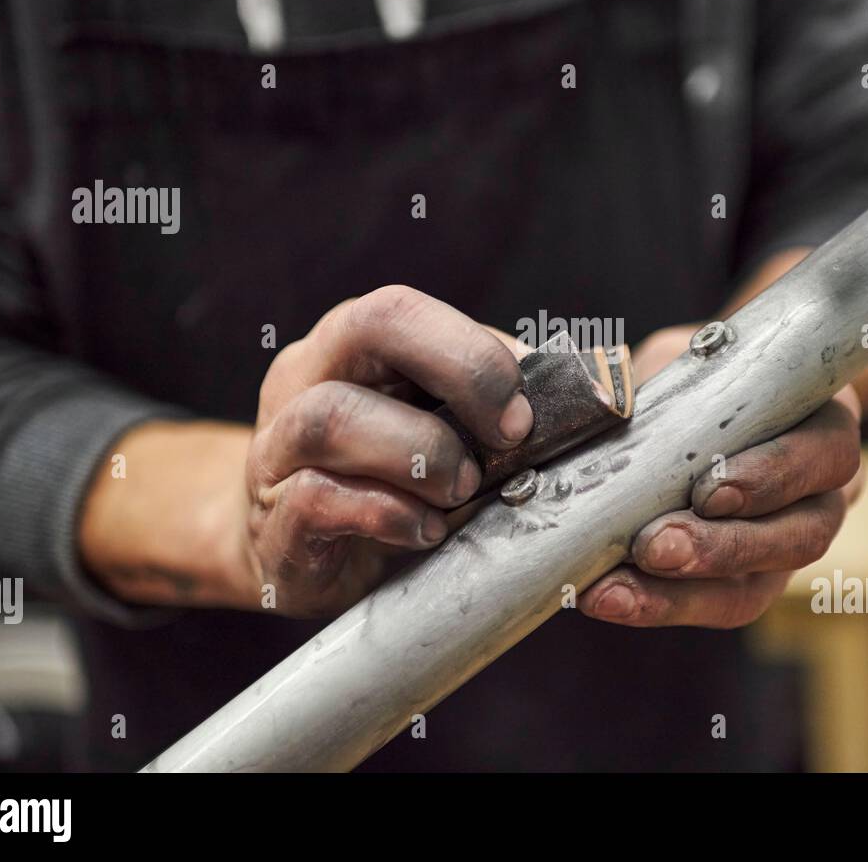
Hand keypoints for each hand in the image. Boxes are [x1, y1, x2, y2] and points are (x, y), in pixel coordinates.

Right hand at [80, 285, 532, 616]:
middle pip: (367, 324)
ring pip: (331, 417)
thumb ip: (502, 412)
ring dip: (421, 453)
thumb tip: (594, 402)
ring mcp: (278, 451)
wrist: (297, 555)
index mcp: (352, 345)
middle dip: (460, 371)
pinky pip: (316, 500)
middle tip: (508, 437)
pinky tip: (426, 531)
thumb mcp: (447, 432)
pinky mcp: (274, 526)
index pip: (405, 311)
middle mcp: (304, 380)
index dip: (475, 353)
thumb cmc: (391, 482)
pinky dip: (388, 513)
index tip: (525, 414)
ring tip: (462, 491)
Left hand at [580, 324, 863, 628]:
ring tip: (615, 590)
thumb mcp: (690, 357)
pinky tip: (608, 598)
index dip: (775, 477)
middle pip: (802, 534)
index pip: (829, 453)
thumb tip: (607, 396)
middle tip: (653, 547)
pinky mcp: (747, 583)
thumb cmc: (706, 376)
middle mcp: (823, 494)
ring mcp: (787, 546)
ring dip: (683, 592)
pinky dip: (657, 604)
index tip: (709, 490)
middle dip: (722, 548)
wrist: (703, 404)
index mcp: (826, 425)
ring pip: (758, 584)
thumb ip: (665, 374)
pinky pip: (714, 604)